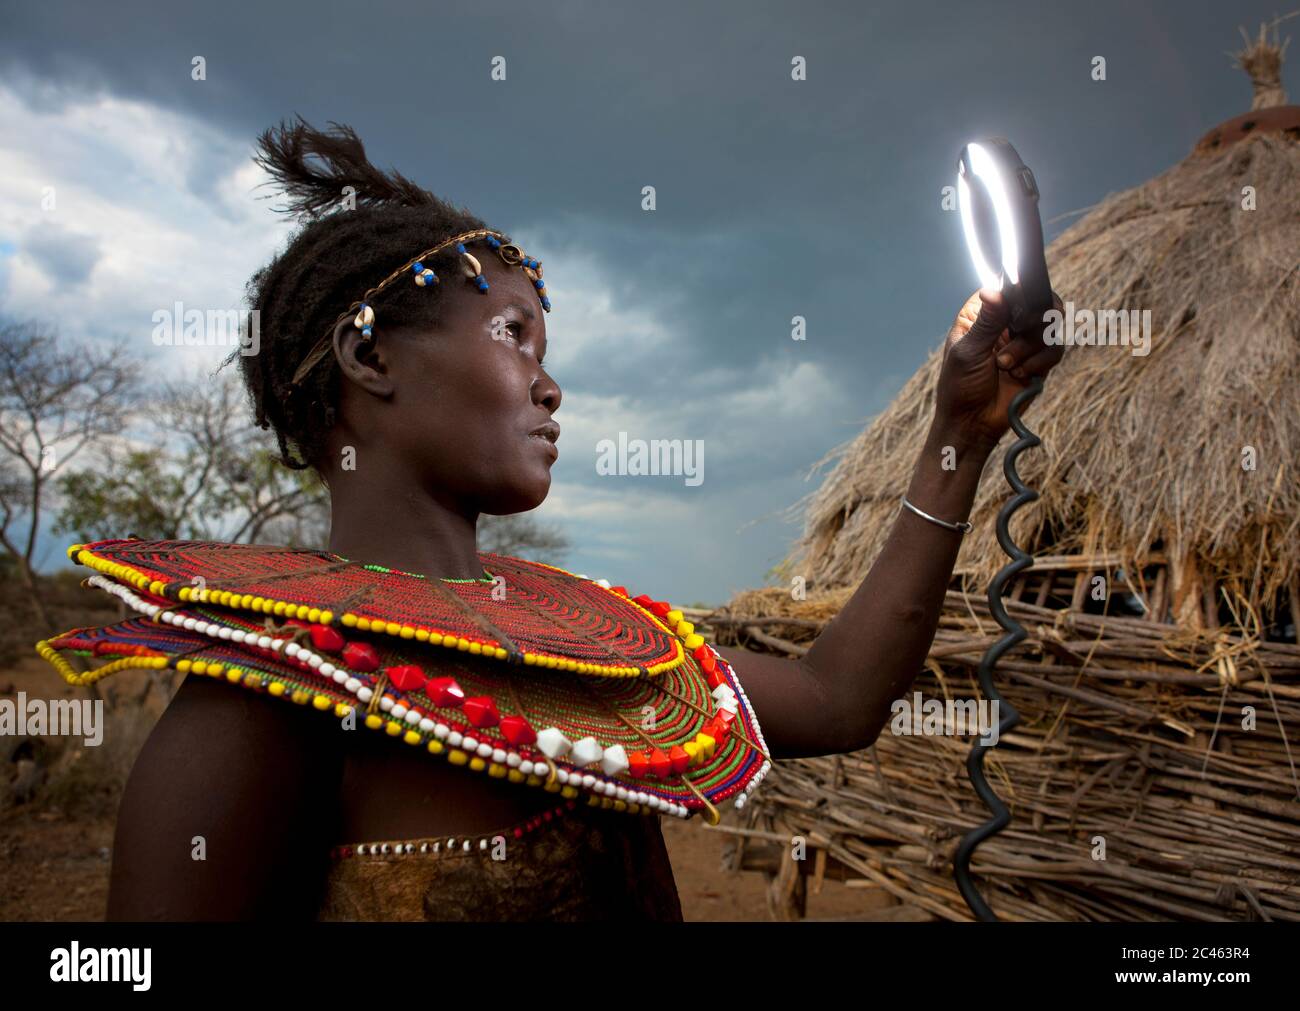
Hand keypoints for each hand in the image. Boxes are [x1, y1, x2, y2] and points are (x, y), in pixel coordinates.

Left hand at [932, 287, 1065, 450]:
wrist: (973, 424)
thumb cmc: (960, 388)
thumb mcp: (969, 352)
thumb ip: (987, 322)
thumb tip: (994, 290)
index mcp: (981, 314)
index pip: (1007, 287)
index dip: (1020, 289)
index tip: (1022, 303)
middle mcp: (1005, 323)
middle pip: (1037, 302)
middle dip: (1031, 321)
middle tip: (1019, 332)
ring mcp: (1024, 341)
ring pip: (1049, 326)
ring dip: (1029, 348)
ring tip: (1006, 366)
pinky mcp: (1039, 360)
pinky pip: (1055, 349)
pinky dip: (1040, 362)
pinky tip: (1020, 375)